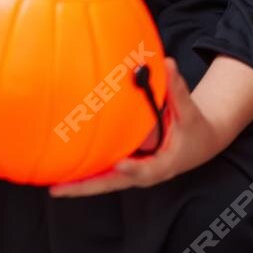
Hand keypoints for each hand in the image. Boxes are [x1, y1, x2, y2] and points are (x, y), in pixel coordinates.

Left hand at [49, 59, 234, 196]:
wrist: (200, 142)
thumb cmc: (195, 128)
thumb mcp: (190, 112)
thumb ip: (178, 90)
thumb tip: (167, 64)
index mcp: (162, 165)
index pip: (145, 170)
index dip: (132, 168)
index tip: (118, 164)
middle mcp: (144, 172)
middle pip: (112, 183)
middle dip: (85, 187)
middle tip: (57, 188)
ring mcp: (132, 171)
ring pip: (103, 180)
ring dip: (78, 183)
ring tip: (51, 183)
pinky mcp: (125, 165)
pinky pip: (103, 169)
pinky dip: (84, 170)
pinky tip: (61, 166)